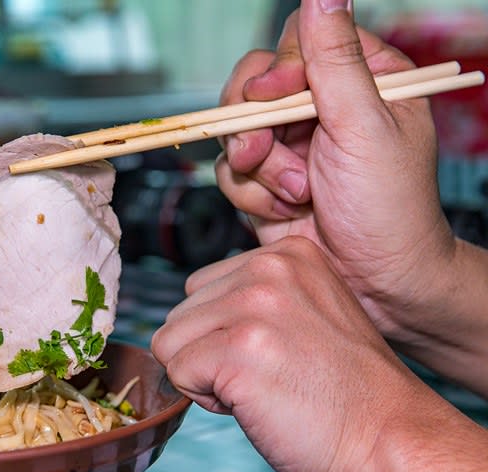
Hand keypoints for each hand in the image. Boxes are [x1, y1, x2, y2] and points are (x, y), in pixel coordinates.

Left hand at [151, 236, 487, 471]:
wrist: (390, 443)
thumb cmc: (348, 396)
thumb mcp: (307, 315)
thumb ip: (257, 299)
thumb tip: (193, 315)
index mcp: (287, 255)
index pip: (201, 289)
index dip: (222, 335)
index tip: (272, 356)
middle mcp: (268, 268)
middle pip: (180, 314)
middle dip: (208, 355)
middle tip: (267, 378)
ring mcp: (252, 306)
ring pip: (170, 342)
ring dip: (203, 377)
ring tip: (262, 389)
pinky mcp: (237, 349)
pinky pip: (176, 372)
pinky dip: (204, 400)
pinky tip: (255, 404)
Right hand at [216, 1, 452, 338]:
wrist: (374, 282)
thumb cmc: (388, 207)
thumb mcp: (364, 126)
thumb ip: (335, 61)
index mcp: (359, 80)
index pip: (298, 44)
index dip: (279, 69)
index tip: (274, 98)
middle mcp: (318, 107)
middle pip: (253, 83)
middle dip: (253, 123)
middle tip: (262, 151)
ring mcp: (287, 144)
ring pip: (234, 129)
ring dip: (257, 168)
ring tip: (294, 193)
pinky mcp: (263, 180)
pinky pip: (229, 171)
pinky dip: (249, 194)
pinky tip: (284, 209)